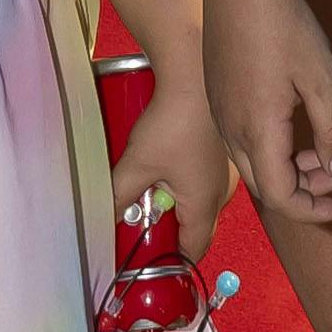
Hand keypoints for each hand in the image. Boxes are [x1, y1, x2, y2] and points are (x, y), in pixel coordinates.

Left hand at [113, 74, 235, 263]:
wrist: (194, 73)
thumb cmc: (171, 122)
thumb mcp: (137, 163)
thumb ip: (118, 196)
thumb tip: (105, 218)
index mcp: (206, 203)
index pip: (193, 249)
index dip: (172, 258)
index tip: (150, 257)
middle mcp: (223, 191)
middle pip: (198, 226)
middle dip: (172, 228)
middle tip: (144, 221)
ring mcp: (226, 170)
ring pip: (201, 200)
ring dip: (178, 202)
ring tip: (152, 189)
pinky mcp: (222, 150)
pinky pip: (204, 179)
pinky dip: (185, 181)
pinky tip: (167, 163)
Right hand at [202, 0, 331, 223]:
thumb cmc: (285, 28)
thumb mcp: (323, 81)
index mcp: (259, 132)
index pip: (282, 196)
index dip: (312, 210)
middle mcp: (232, 131)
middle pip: (264, 185)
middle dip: (302, 191)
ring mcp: (219, 112)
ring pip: (251, 162)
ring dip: (286, 168)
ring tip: (319, 149)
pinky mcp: (216, 94)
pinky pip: (241, 139)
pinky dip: (270, 147)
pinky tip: (292, 123)